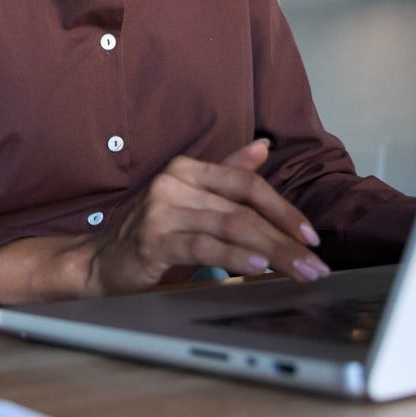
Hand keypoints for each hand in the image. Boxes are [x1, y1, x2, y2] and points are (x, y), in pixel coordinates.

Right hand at [80, 139, 329, 296]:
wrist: (100, 261)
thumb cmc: (153, 230)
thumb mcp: (191, 198)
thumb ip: (227, 172)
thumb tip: (263, 146)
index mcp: (187, 168)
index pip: (247, 183)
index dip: (284, 209)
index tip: (311, 236)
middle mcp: (174, 182)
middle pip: (244, 209)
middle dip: (286, 239)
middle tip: (315, 265)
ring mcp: (161, 210)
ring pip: (230, 227)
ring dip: (272, 252)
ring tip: (298, 271)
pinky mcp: (152, 241)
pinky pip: (204, 247)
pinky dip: (235, 257)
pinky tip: (258, 268)